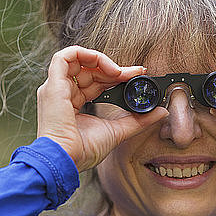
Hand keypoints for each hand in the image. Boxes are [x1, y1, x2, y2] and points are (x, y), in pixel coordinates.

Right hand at [37, 45, 168, 171]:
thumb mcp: (117, 131)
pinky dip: (87, 55)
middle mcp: (62, 93)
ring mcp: (56, 88)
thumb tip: (162, 112)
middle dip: (114, 68)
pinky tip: (107, 67)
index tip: (136, 74)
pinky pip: (65, 57)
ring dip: (101, 60)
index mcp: (72, 104)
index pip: (95, 82)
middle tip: (135, 72)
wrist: (67, 160)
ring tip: (119, 71)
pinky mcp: (53, 84)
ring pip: (78, 59)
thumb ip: (138, 120)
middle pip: (89, 70)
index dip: (116, 76)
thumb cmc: (84, 152)